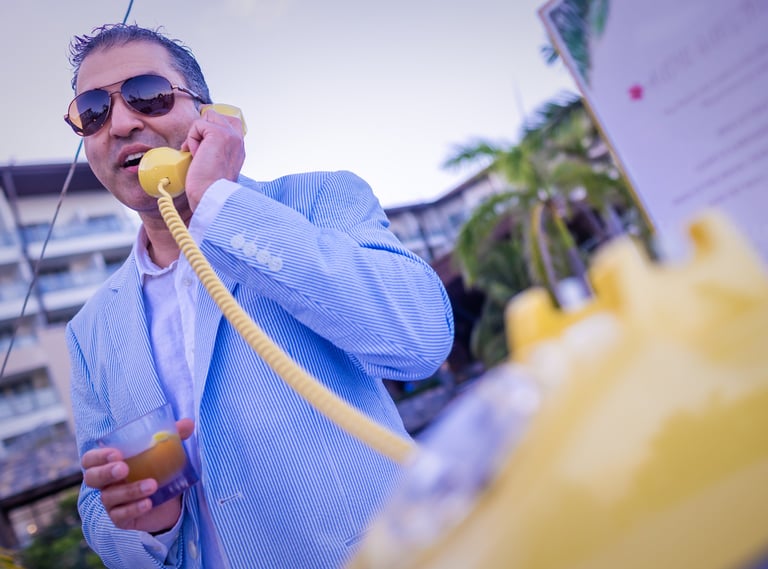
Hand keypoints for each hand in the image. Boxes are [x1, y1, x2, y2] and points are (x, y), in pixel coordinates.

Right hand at [82, 418, 194, 532]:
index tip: (116, 453)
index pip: (90, 459)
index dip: (98, 456)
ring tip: (152, 485)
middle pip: (92, 478)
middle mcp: (106, 483)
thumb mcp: (167, 452)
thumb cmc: (160, 469)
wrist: (170, 500)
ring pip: (109, 497)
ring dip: (130, 490)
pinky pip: (121, 515)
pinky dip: (134, 508)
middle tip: (124, 468)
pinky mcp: (121, 518)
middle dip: (106, 472)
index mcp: (110, 463)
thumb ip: (175, 436)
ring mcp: (112, 502)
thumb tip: (188, 423)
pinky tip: (148, 503)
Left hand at [181, 108, 245, 210]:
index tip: (203, 145)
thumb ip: (214, 151)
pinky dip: (191, 140)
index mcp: (239, 149)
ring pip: (207, 117)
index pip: (229, 122)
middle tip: (198, 150)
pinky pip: (197, 125)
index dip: (212, 127)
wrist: (210, 195)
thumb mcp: (216, 166)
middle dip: (201, 128)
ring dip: (196, 134)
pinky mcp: (219, 134)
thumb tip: (199, 144)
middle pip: (216, 115)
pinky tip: (196, 155)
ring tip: (198, 154)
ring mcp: (230, 135)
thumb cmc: (209, 188)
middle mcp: (238, 140)